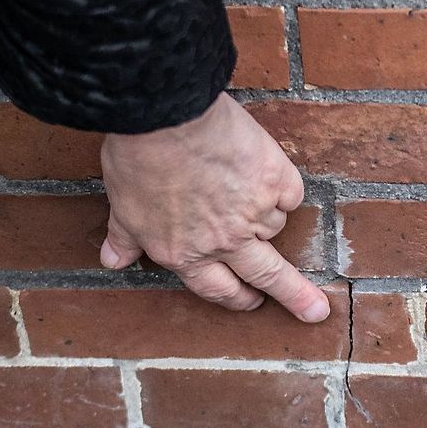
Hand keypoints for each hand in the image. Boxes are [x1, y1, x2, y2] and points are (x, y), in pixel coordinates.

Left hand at [99, 93, 329, 322]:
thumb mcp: (123, 207)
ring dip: (268, 217)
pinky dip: (283, 187)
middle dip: (294, 297)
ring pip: (275, 226)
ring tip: (247, 188)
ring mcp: (254, 212)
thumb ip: (125, 238)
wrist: (164, 117)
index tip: (251, 302)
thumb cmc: (137, 160)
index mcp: (185, 254)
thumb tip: (112, 262)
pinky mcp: (275, 181)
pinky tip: (266, 172)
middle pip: (268, 276)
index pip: (219, 290)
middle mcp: (224, 242)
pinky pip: (290, 194)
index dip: (236, 298)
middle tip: (314, 310)